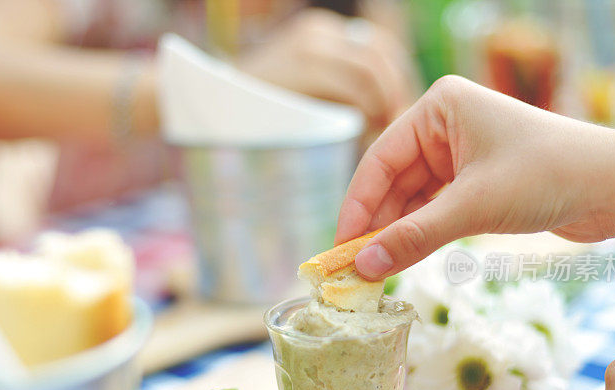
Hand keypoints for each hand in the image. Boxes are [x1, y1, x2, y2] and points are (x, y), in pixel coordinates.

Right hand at [239, 8, 415, 127]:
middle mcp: (321, 30)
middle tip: (401, 125)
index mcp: (323, 32)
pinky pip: (354, 87)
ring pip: (373, 70)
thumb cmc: (260, 111)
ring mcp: (312, 45)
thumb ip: (338, 87)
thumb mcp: (304, 89)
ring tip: (386, 133)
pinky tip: (367, 132)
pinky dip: (369, 111)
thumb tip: (383, 109)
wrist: (212, 107)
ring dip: (387, 103)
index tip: (402, 111)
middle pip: (382, 55)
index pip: (379, 48)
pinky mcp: (304, 67)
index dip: (398, 80)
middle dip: (398, 91)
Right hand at [336, 75, 614, 278]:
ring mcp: (460, 153)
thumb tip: (363, 268)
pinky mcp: (475, 180)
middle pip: (393, 181)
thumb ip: (414, 237)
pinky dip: (420, 233)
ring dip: (397, 232)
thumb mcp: (472, 208)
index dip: (357, 206)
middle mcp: (445, 126)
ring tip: (375, 269)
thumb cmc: (547, 176)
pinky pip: (434, 208)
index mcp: (439, 108)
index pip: (380, 160)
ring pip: (412, 198)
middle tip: (355, 267)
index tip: (341, 246)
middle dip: (376, 225)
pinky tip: (404, 257)